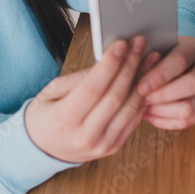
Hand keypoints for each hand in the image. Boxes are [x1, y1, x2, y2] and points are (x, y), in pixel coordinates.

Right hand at [24, 36, 157, 163]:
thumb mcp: (51, 92)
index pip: (92, 88)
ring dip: (142, 80)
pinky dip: (142, 98)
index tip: (121, 45)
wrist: (44, 149)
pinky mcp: (113, 147)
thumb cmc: (45, 115)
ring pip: (129, 108)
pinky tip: (148, 81)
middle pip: (115, 96)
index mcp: (63, 120)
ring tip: (150, 59)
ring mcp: (101, 145)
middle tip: (139, 45)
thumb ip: (79, 78)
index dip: (110, 65)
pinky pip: (133, 120)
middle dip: (130, 66)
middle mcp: (84, 135)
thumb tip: (107, 61)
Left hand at [134, 36, 194, 129]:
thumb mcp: (155, 47)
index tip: (141, 86)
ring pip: (191, 107)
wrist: (178, 60)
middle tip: (142, 99)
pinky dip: (167, 121)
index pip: (180, 61)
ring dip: (164, 111)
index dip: (160, 76)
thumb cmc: (162, 53)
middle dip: (163, 96)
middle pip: (192, 85)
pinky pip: (189, 120)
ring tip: (144, 109)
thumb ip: (145, 56)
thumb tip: (127, 67)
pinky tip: (150, 115)